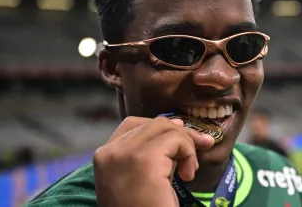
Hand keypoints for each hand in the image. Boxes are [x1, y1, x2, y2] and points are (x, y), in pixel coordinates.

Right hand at [93, 116, 214, 206]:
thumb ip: (152, 153)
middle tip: (196, 154)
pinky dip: (189, 153)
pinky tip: (188, 175)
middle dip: (181, 135)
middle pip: (153, 123)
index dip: (160, 129)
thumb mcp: (142, 178)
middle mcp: (110, 152)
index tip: (180, 143)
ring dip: (187, 146)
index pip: (133, 125)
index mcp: (104, 157)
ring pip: (167, 128)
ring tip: (189, 171)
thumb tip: (177, 123)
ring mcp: (125, 154)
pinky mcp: (145, 159)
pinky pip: (177, 139)